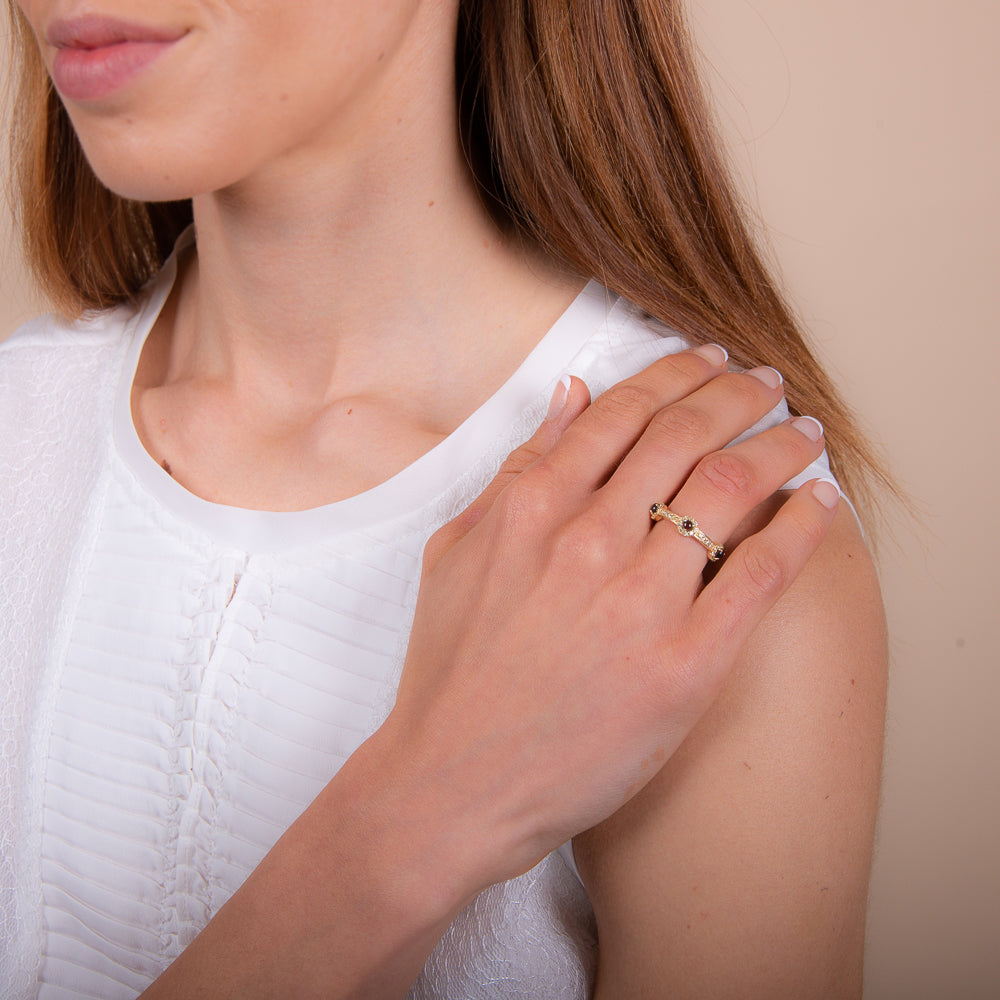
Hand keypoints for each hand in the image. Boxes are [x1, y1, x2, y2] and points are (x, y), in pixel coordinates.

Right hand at [140, 347, 839, 999]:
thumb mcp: (456, 552)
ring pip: (730, 491)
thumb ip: (518, 470)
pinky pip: (761, 575)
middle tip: (765, 383)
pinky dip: (802, 527)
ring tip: (802, 433)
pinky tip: (822, 502)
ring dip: (778, 447)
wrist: (453, 782)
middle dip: (737, 395)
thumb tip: (571, 398)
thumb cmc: (449, 672)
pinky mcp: (685, 665)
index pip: (623, 413)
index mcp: (532, 508)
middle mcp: (589, 541)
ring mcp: (640, 602)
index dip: (677, 375)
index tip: (709, 362)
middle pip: (685, 436)